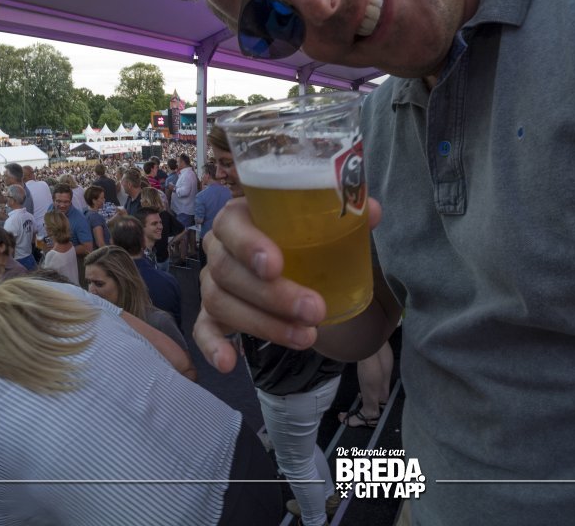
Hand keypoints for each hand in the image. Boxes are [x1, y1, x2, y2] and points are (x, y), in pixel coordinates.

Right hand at [193, 196, 381, 372]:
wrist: (295, 264)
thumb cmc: (302, 238)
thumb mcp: (323, 223)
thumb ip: (345, 214)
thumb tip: (371, 211)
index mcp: (239, 217)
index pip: (231, 225)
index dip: (248, 245)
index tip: (276, 265)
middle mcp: (218, 248)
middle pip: (228, 271)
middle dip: (272, 296)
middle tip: (315, 310)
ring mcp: (212, 282)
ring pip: (220, 303)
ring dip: (264, 325)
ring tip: (306, 337)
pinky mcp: (211, 313)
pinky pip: (203, 330)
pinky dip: (212, 347)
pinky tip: (228, 363)